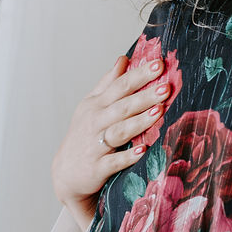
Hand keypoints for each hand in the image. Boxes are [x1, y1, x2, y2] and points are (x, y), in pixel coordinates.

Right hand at [51, 54, 169, 225]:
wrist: (65, 173)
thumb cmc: (84, 134)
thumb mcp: (91, 105)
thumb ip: (108, 82)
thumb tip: (124, 58)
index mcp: (97, 104)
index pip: (120, 85)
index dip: (139, 74)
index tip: (159, 64)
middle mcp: (96, 122)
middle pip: (123, 106)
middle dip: (145, 96)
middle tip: (166, 87)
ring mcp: (96, 145)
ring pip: (120, 131)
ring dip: (139, 121)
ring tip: (159, 111)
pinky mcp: (98, 167)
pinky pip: (115, 161)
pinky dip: (128, 156)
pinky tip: (143, 150)